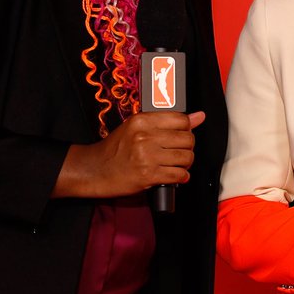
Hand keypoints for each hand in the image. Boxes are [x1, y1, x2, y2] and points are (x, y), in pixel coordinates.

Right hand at [53, 111, 205, 198]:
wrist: (95, 170)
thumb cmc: (115, 149)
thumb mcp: (137, 128)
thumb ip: (168, 122)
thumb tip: (199, 116)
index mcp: (142, 121)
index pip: (182, 120)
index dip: (186, 129)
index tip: (181, 136)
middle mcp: (145, 136)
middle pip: (187, 139)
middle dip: (187, 148)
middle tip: (178, 152)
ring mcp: (147, 156)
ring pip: (186, 158)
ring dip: (185, 164)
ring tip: (176, 164)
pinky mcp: (148, 175)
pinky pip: (179, 175)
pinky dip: (181, 177)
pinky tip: (174, 176)